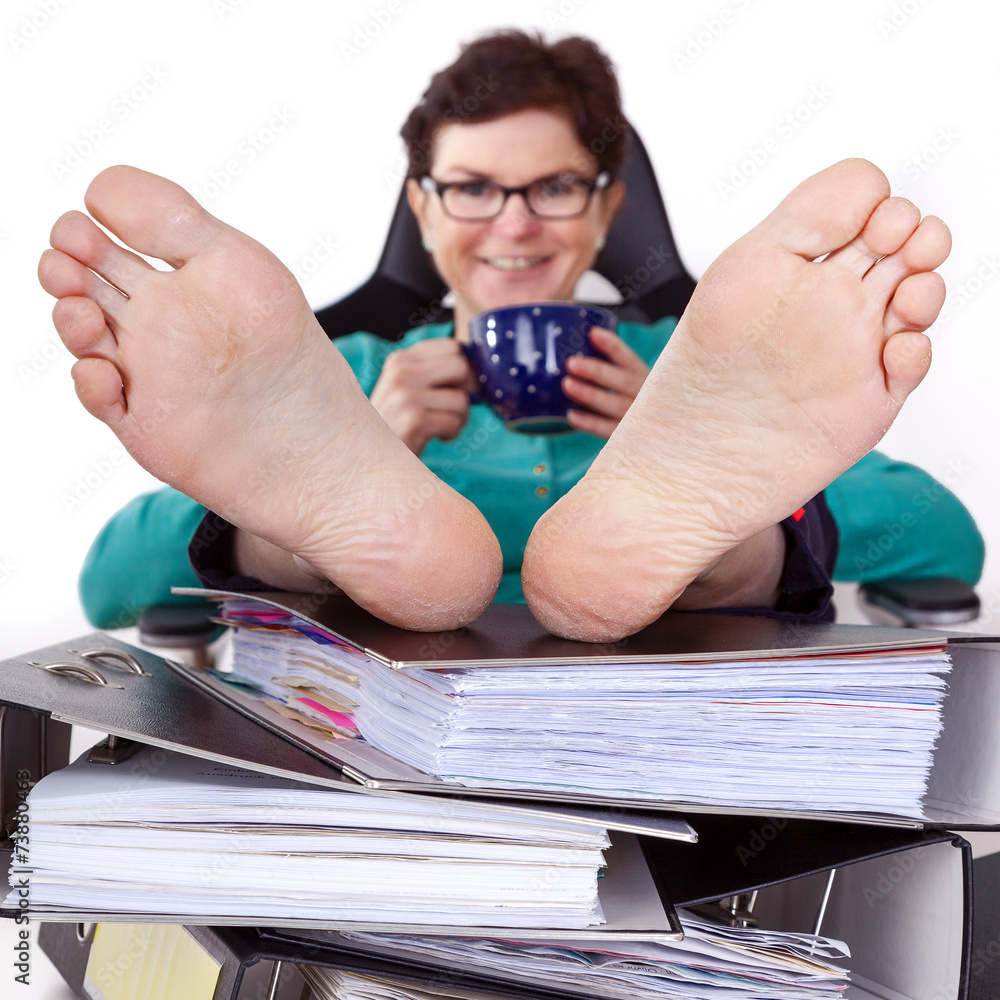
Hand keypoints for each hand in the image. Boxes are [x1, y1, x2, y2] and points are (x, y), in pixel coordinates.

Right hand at [369, 338, 477, 454]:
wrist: (371, 456)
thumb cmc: (396, 423)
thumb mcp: (406, 388)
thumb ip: (433, 372)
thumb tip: (477, 366)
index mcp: (401, 360)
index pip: (452, 346)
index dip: (466, 367)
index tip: (461, 386)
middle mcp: (401, 372)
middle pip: (461, 367)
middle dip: (468, 390)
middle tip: (456, 407)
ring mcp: (405, 396)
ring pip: (461, 399)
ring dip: (460, 417)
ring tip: (443, 426)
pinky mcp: (414, 420)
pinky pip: (454, 421)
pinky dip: (452, 432)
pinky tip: (436, 436)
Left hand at [562, 326, 649, 438]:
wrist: (661, 434)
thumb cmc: (637, 403)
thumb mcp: (635, 384)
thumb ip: (613, 371)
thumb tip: (578, 351)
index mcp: (646, 377)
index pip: (630, 359)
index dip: (613, 346)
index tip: (593, 333)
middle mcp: (645, 395)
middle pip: (622, 381)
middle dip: (597, 371)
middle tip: (571, 362)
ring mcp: (638, 417)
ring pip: (615, 405)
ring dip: (590, 395)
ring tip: (567, 384)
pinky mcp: (628, 436)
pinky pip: (608, 430)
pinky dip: (590, 423)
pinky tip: (571, 415)